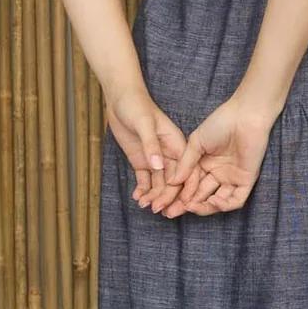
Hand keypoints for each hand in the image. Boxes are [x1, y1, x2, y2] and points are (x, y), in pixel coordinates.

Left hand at [104, 83, 187, 208]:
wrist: (120, 98)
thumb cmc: (136, 105)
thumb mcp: (144, 123)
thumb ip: (151, 145)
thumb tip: (159, 167)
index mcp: (177, 144)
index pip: (187, 170)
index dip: (186, 188)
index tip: (182, 203)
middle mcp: (169, 155)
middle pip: (173, 181)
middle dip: (167, 197)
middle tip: (157, 209)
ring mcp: (155, 159)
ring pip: (159, 184)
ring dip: (154, 196)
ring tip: (145, 205)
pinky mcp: (142, 161)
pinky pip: (145, 180)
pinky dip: (143, 190)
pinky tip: (138, 198)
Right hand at [148, 91, 276, 217]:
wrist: (244, 115)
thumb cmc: (220, 123)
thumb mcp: (196, 143)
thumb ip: (185, 163)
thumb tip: (171, 182)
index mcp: (205, 164)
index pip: (190, 185)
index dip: (177, 195)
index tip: (163, 203)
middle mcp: (218, 174)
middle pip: (201, 196)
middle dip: (186, 205)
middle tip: (171, 212)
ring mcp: (232, 178)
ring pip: (217, 201)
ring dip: (204, 207)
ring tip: (190, 207)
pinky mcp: (247, 180)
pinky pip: (236, 200)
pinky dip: (224, 205)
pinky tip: (213, 202)